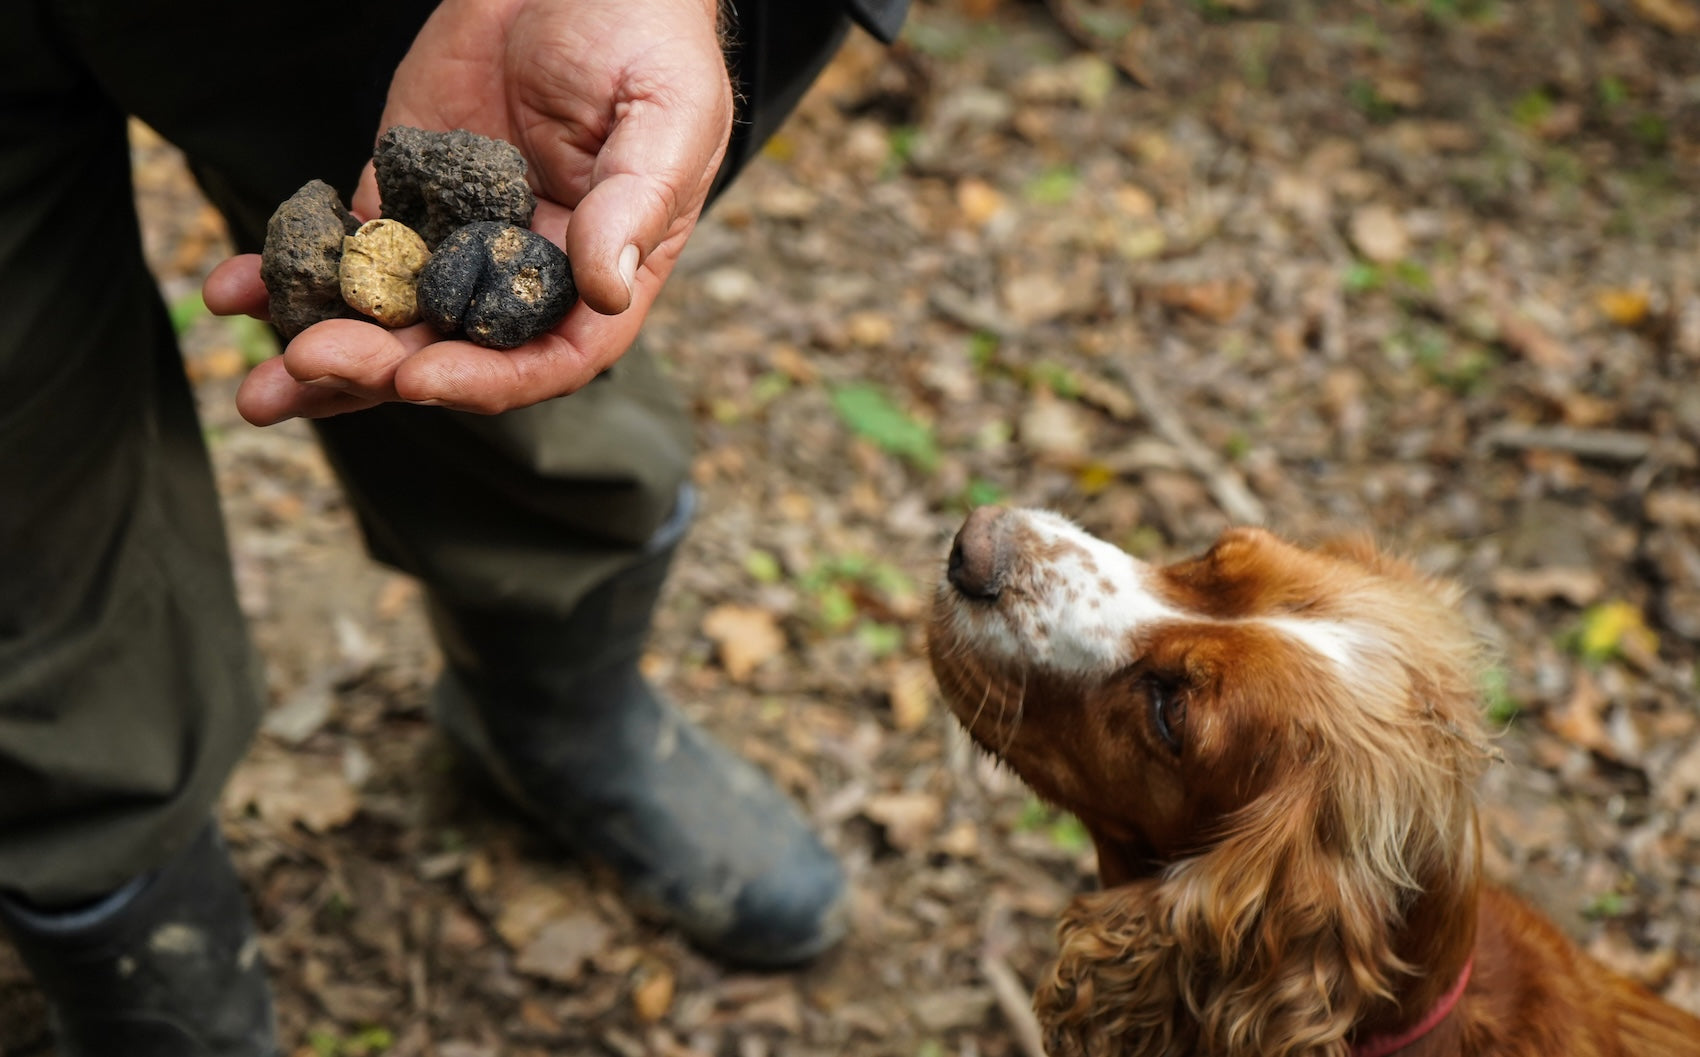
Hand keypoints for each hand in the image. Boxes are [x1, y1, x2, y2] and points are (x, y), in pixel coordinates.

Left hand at [204, 0, 730, 423]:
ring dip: (323, 352)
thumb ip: (634, 203)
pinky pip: (344, 245)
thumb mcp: (664, 121)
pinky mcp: (402, 191)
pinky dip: (291, 271)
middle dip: (378, 367)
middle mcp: (521, 274)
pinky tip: (238, 288)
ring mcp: (455, 237)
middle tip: (309, 364)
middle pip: (449, 347)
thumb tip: (606, 292)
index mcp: (596, 276)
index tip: (420, 375)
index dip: (484, 378)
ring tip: (259, 386)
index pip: (544, 358)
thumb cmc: (646, 43)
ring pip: (387, 316)